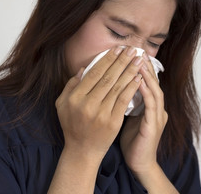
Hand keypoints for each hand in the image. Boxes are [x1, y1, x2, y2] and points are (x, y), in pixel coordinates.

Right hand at [55, 46, 143, 160]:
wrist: (83, 151)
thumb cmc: (72, 125)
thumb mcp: (62, 104)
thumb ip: (70, 85)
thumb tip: (82, 69)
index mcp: (74, 98)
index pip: (94, 73)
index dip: (107, 59)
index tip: (117, 49)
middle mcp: (87, 104)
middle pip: (108, 78)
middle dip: (121, 61)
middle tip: (131, 49)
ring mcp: (101, 113)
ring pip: (118, 87)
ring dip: (130, 71)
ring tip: (138, 60)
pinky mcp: (113, 122)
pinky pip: (124, 101)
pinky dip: (131, 88)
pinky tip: (138, 78)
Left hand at [120, 52, 167, 175]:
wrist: (139, 163)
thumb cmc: (132, 141)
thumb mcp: (129, 117)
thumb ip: (125, 102)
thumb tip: (113, 87)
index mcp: (150, 106)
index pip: (146, 82)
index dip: (139, 68)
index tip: (130, 54)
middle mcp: (157, 108)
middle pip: (152, 82)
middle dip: (144, 66)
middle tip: (136, 51)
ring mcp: (157, 116)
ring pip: (154, 90)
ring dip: (147, 74)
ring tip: (138, 60)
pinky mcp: (154, 124)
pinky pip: (151, 104)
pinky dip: (145, 91)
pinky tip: (137, 80)